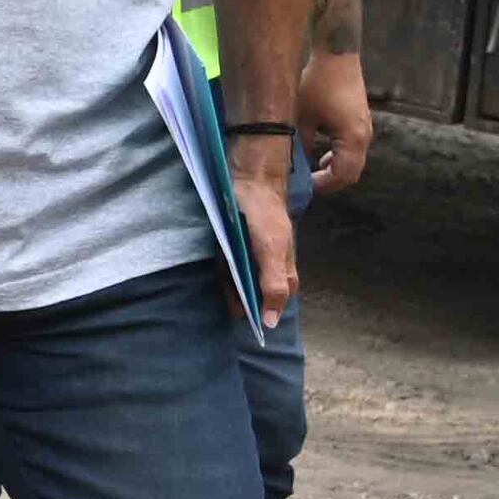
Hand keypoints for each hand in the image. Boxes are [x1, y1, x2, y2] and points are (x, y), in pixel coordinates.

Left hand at [232, 133, 299, 328]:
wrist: (250, 175)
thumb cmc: (265, 214)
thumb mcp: (272, 251)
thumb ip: (273, 285)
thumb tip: (271, 322)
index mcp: (281, 264)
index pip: (277, 296)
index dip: (265, 310)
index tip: (249, 324)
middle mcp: (268, 257)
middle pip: (258, 287)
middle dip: (244, 300)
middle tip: (230, 310)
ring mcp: (252, 246)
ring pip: (242, 274)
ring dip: (232, 285)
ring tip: (221, 295)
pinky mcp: (236, 235)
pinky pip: (229, 258)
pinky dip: (224, 267)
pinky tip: (217, 270)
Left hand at [296, 49, 373, 196]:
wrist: (336, 54)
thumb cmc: (317, 84)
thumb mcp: (301, 117)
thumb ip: (299, 145)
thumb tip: (291, 168)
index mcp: (352, 138)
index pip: (343, 176)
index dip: (323, 186)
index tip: (302, 188)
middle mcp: (364, 136)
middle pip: (351, 172)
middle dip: (329, 182)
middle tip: (305, 185)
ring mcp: (365, 128)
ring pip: (353, 161)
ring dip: (334, 169)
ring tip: (310, 172)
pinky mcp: (361, 121)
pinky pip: (353, 149)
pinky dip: (338, 157)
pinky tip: (320, 155)